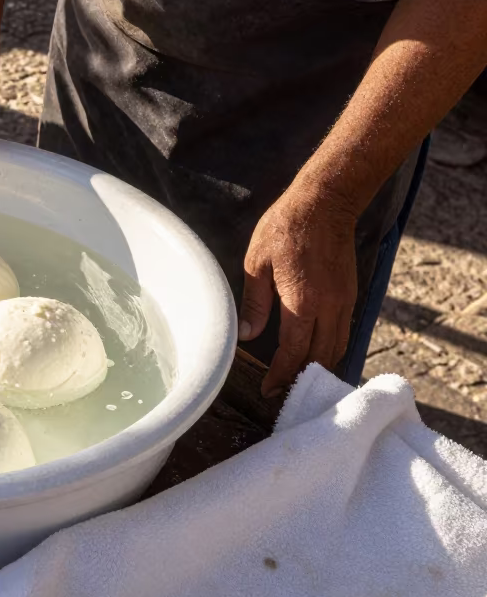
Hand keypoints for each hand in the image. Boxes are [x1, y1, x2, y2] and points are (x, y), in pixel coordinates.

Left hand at [239, 180, 359, 397]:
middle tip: (282, 393)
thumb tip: (246, 335)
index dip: (282, 375)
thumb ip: (254, 303)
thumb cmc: (285, 228)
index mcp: (303, 302)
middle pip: (320, 356)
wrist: (326, 203)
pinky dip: (331, 350)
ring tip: (298, 380)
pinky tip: (316, 355)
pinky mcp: (350, 294)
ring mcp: (344, 301)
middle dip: (301, 378)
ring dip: (320, 367)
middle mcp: (330, 307)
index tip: (269, 390)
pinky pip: (344, 332)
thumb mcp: (257, 264)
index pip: (294, 351)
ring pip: (337, 347)